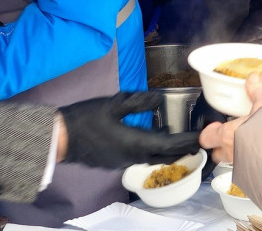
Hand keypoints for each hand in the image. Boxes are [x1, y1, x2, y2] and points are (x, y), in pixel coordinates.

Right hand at [58, 92, 200, 167]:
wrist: (61, 138)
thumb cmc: (85, 119)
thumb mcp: (113, 104)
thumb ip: (138, 102)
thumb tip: (158, 98)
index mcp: (135, 143)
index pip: (169, 145)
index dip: (187, 141)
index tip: (200, 137)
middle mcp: (132, 156)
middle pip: (164, 156)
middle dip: (181, 150)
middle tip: (195, 142)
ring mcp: (122, 161)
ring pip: (152, 158)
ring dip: (166, 151)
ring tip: (177, 142)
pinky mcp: (114, 161)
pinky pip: (140, 157)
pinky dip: (152, 151)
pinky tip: (151, 140)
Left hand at [198, 73, 261, 164]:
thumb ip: (256, 92)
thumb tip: (254, 79)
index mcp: (227, 135)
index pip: (206, 138)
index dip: (208, 133)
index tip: (214, 127)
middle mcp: (231, 153)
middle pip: (217, 154)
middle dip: (220, 147)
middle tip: (229, 137)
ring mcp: (242, 166)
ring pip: (231, 163)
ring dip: (236, 155)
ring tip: (247, 147)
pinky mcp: (254, 174)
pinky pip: (246, 171)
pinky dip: (250, 165)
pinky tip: (261, 157)